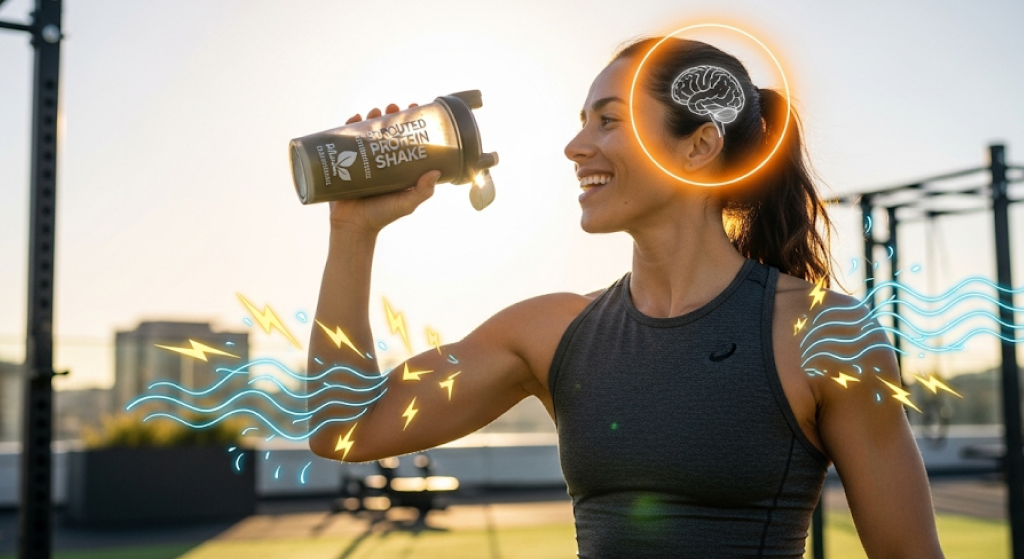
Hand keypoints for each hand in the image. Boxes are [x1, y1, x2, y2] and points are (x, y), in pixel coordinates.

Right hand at [328, 103, 439, 234]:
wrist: (353, 227)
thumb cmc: (382, 216)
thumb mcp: (406, 203)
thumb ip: (421, 191)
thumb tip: (435, 172)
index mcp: (397, 166)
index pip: (404, 138)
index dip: (408, 122)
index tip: (413, 108)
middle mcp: (380, 160)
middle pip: (385, 131)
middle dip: (389, 115)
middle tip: (392, 107)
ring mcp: (362, 160)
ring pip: (366, 132)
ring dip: (370, 117)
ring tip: (375, 111)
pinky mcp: (343, 162)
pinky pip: (344, 140)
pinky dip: (347, 126)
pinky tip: (354, 118)